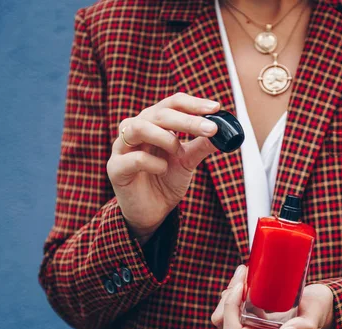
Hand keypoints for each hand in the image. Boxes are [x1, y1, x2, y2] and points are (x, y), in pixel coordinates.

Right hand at [107, 93, 219, 243]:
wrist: (151, 212)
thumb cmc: (165, 180)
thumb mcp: (187, 161)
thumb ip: (202, 146)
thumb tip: (225, 134)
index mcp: (154, 123)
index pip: (172, 104)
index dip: (193, 104)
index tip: (216, 108)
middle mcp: (136, 129)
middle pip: (158, 113)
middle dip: (187, 120)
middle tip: (211, 129)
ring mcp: (122, 148)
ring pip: (137, 127)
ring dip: (163, 136)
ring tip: (178, 150)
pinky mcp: (116, 168)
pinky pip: (132, 158)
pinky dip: (152, 162)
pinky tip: (163, 169)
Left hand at [211, 265, 334, 328]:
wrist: (318, 309)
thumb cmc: (317, 312)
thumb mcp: (313, 318)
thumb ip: (302, 328)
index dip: (231, 308)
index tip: (242, 285)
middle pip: (222, 322)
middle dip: (227, 296)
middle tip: (243, 272)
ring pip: (223, 313)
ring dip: (228, 291)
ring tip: (244, 272)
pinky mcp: (249, 318)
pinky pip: (230, 307)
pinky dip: (233, 291)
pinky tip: (245, 277)